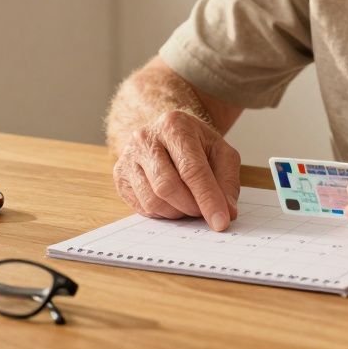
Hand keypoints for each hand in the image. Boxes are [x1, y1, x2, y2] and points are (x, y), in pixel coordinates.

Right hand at [112, 110, 240, 230]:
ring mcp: (128, 156)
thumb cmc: (195, 143)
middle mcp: (145, 138)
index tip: (221, 222)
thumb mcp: (220, 152)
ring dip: (176, 212)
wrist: (166, 132)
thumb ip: (227, 181)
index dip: (208, 199)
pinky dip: (162, 213)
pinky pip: (141, 206)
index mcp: (174, 126)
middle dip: (190, 207)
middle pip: (168, 186)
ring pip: (152, 200)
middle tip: (203, 213)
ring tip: (189, 205)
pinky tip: (172, 203)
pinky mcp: (119, 174)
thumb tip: (228, 212)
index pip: (192, 170)